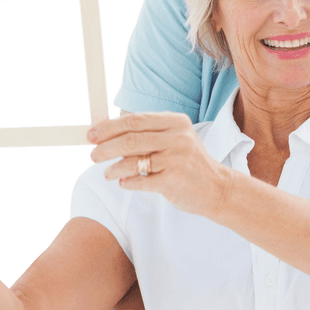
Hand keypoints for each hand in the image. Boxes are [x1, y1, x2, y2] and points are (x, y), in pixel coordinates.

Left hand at [88, 112, 229, 217]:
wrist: (217, 188)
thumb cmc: (188, 164)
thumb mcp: (175, 140)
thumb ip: (148, 135)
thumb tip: (108, 135)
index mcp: (175, 122)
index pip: (135, 121)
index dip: (109, 128)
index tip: (92, 135)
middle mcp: (178, 138)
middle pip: (131, 139)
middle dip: (107, 148)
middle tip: (94, 155)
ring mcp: (177, 159)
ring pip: (133, 161)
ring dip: (114, 168)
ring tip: (107, 174)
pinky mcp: (175, 180)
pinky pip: (141, 181)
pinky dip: (128, 182)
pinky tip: (123, 183)